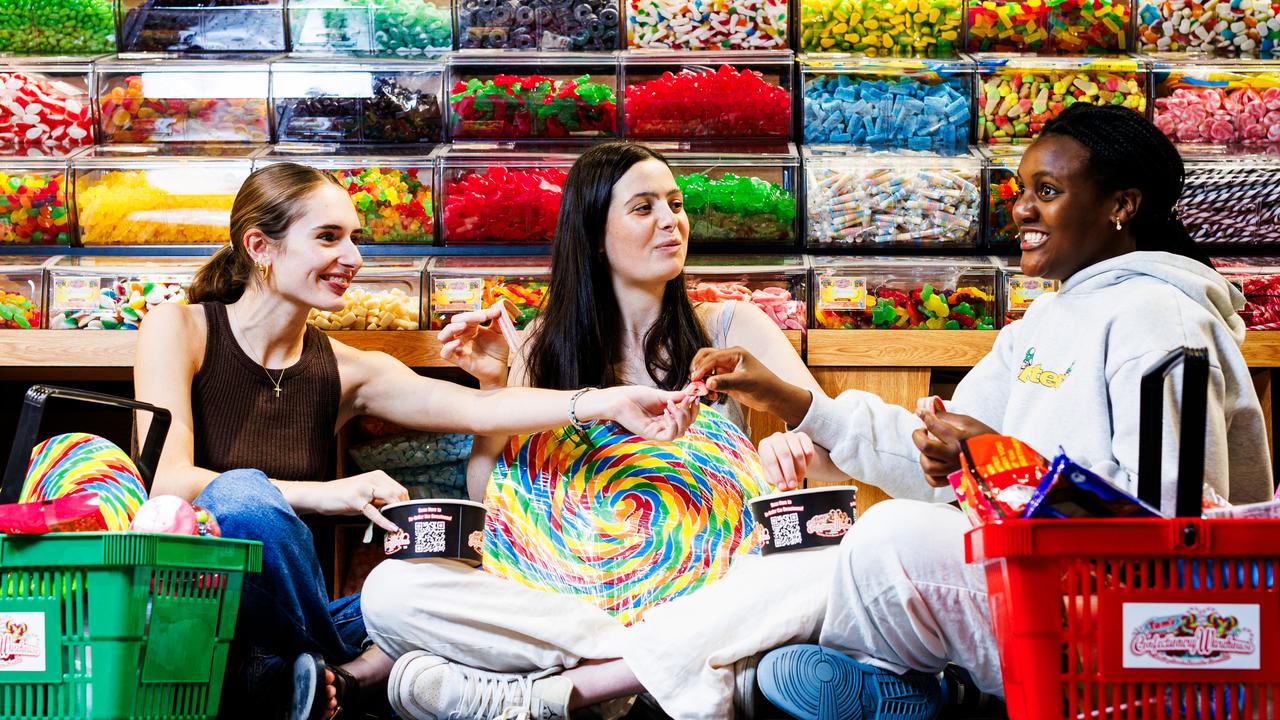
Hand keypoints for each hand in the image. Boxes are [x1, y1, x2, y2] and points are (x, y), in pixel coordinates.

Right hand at [314, 470, 409, 531]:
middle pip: (398, 492)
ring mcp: (364, 488)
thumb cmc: (344, 497)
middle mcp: (372, 478)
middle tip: (406, 523)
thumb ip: (380, 500)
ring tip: (401, 525)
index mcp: (378, 476)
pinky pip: (374, 512)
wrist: (321, 495)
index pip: (400, 489)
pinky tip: (392, 528)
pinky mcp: (355, 499)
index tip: (408, 516)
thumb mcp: (365, 495)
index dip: (406, 503)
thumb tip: (397, 512)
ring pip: (390, 496)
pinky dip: (384, 521)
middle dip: (404, 508)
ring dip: (397, 512)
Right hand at [438, 304, 510, 387]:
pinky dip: (448, 347)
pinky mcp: (459, 360)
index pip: (467, 316)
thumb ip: (498, 320)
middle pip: (453, 323)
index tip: (493, 314)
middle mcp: (462, 337)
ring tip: (462, 326)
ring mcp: (459, 348)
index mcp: (471, 329)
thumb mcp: (500, 332)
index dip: (477, 313)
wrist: (500, 369)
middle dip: (465, 317)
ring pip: (443, 337)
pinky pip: (445, 353)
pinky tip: (458, 343)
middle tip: (481, 318)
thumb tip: (499, 307)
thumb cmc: (498, 351)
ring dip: (450, 329)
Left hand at [578, 386, 699, 441]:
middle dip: (689, 412)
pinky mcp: (651, 434)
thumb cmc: (635, 396)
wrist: (619, 399)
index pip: (687, 418)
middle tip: (686, 399)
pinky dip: (673, 424)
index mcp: (666, 416)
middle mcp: (664, 425)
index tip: (695, 396)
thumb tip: (692, 394)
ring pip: (681, 432)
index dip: (694, 409)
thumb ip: (676, 397)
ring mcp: (658, 431)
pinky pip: (670, 435)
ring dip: (682, 417)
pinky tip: (666, 412)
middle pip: (687, 425)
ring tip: (671, 404)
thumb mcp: (661, 395)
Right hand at [689, 347, 812, 424]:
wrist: (774, 397)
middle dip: (698, 369)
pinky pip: (711, 382)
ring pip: (707, 370)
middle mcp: (728, 359)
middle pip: (705, 358)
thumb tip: (707, 383)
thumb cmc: (764, 385)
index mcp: (734, 353)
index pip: (712, 357)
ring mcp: (726, 370)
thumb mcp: (745, 382)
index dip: (702, 367)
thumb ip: (725, 382)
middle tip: (694, 381)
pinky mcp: (726, 381)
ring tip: (703, 391)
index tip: (695, 379)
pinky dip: (708, 388)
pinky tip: (712, 396)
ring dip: (702, 380)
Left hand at [758, 431, 814, 490]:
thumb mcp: (772, 474)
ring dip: (800, 469)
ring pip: (798, 453)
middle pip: (784, 454)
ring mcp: (790, 436)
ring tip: (798, 478)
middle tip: (793, 485)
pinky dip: (808, 462)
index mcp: (765, 446)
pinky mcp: (802, 436)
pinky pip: (808, 450)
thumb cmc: (777, 466)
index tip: (783, 487)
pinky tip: (804, 467)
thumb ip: (775, 481)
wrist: (789, 455)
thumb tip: (784, 488)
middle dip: (790, 472)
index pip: (770, 460)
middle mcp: (776, 438)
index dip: (777, 475)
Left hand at [911, 411, 997, 486]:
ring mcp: (953, 469)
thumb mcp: (970, 422)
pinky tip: (933, 462)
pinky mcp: (953, 480)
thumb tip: (931, 412)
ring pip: (927, 465)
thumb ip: (949, 417)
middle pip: (925, 446)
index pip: (934, 424)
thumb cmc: (987, 439)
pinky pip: (933, 480)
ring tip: (928, 448)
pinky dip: (928, 472)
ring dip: (923, 455)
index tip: (920, 413)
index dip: (924, 416)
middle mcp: (954, 454)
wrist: (1003, 460)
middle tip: (921, 431)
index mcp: (959, 438)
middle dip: (917, 436)